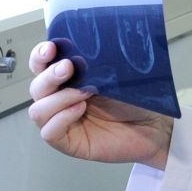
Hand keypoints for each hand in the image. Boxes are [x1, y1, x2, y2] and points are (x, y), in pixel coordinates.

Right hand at [27, 40, 172, 168]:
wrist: (154, 127)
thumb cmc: (136, 101)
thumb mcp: (116, 76)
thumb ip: (97, 65)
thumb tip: (84, 50)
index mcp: (69, 80)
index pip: (41, 66)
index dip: (39, 56)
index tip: (50, 48)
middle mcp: (61, 99)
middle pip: (37, 87)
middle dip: (49, 75)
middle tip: (68, 67)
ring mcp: (61, 121)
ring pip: (38, 110)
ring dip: (58, 98)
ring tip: (85, 93)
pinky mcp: (67, 142)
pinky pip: (49, 132)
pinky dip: (62, 118)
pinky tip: (79, 110)